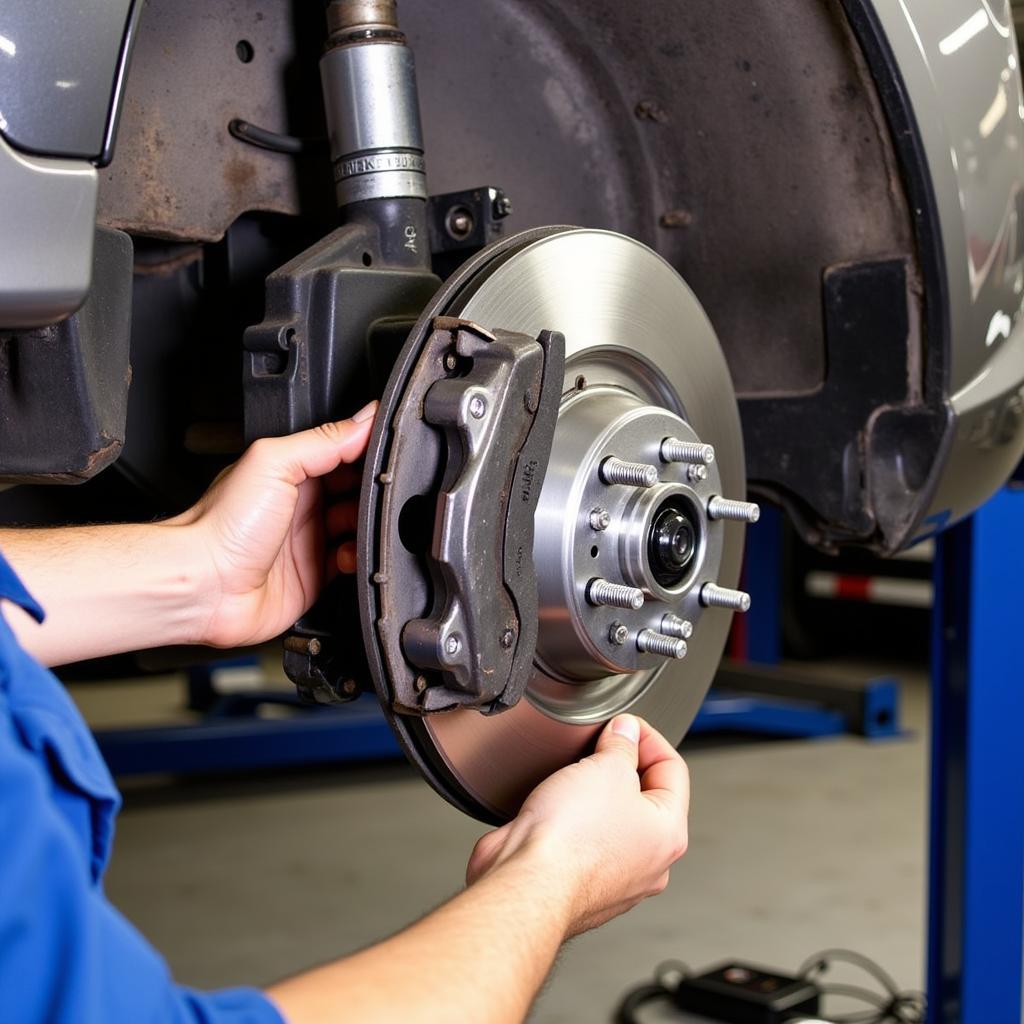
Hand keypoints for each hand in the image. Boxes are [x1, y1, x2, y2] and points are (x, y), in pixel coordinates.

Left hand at [177, 402, 376, 647]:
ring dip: (369, 528)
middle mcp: (302, 504)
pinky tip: (350, 556)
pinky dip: (359, 559)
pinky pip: (352, 563)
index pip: (342, 452)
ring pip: (359, 529)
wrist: (204, 585)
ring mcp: (308, 541)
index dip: (367, 452)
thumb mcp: (275, 462)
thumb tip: (364, 418)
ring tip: (364, 527)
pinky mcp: (315, 576)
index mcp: (292, 470)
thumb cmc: (222, 525)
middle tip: (382, 495)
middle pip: (356, 492)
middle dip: (373, 493)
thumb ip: (323, 440)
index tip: (389, 457)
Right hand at [466, 715, 688, 937]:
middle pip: (644, 795)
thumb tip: (625, 732)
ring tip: (571, 780)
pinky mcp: (580, 884)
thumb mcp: (606, 768)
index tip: (623, 724)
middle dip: (620, 765)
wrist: (526, 884)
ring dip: (594, 794)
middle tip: (597, 747)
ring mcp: (615, 877)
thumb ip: (622, 744)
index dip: (647, 737)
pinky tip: (555, 810)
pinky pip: (584, 840)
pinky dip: (572, 821)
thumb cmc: (570, 840)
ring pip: (611, 819)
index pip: (673, 768)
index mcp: (669, 833)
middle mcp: (649, 862)